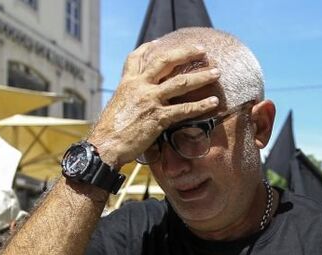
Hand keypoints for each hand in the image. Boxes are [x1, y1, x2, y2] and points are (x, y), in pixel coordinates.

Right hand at [88, 42, 221, 168]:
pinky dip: (200, 105)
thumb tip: (140, 99)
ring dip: (201, 76)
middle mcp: (139, 86)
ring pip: (180, 83)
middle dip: (185, 53)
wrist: (105, 145)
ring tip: (216, 73)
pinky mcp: (158, 117)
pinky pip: (184, 109)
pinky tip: (213, 102)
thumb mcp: (118, 105)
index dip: (149, 48)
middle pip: (165, 61)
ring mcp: (150, 100)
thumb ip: (131, 97)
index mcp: (128, 83)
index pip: (137, 58)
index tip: (161, 42)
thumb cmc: (111, 130)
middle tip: (201, 50)